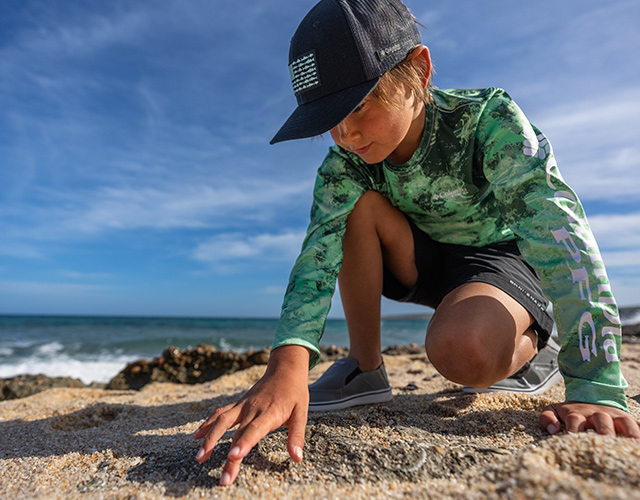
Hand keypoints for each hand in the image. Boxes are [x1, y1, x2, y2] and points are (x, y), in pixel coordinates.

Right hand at [193, 345, 309, 485]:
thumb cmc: (295, 392)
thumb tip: (297, 457)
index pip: (255, 429)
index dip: (244, 443)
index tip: (233, 456)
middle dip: (229, 459)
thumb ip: (297, 435)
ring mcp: (243, 405)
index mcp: (270, 412)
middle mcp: (253, 409)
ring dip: (210, 439)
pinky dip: (207, 424)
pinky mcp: (238, 403)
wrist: (285, 368)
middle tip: (223, 480)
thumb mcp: (302, 412)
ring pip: (222, 421)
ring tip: (200, 457)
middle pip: (238, 434)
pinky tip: (196, 436)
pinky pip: (220, 414)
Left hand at [540, 401, 639, 439]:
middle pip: (601, 421)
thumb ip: (547, 418)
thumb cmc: (571, 412)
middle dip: (603, 431)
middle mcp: (597, 414)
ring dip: (630, 432)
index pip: (575, 420)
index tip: (573, 440)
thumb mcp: (554, 410)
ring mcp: (615, 416)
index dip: (574, 430)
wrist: (590, 396)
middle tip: (606, 442)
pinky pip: (638, 424)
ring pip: (624, 422)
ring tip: (634, 444)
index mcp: (577, 413)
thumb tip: (553, 430)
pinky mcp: (629, 419)